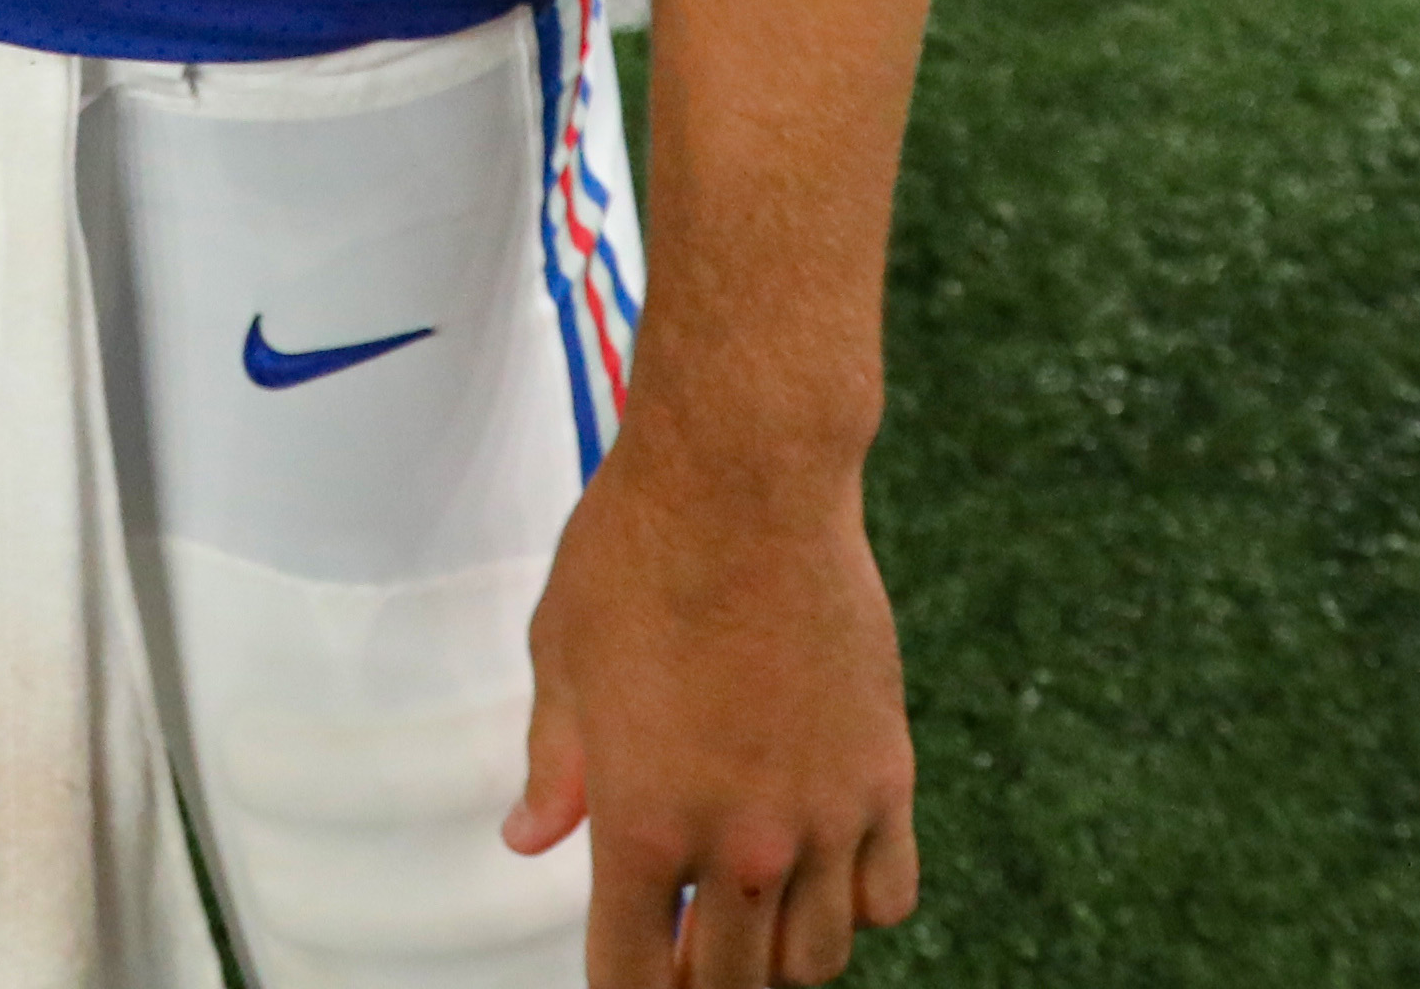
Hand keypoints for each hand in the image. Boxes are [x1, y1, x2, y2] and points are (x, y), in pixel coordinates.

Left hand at [513, 411, 918, 985]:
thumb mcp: (561, 659)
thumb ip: (556, 768)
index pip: (632, 976)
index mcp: (642, 827)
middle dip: (697, 982)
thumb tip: (530, 841)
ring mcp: (825, 817)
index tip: (625, 979)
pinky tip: (822, 868)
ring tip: (748, 918)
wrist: (747, 482)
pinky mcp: (886, 775)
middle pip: (729, 985)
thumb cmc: (637, 554)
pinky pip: (889, 895)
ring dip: (775, 954)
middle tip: (680, 953)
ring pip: (816, 959)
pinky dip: (855, 904)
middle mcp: (740, 845)